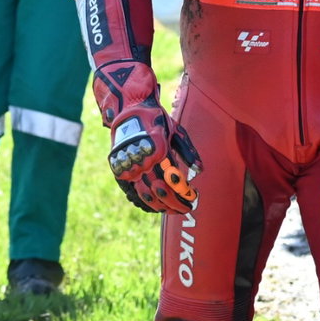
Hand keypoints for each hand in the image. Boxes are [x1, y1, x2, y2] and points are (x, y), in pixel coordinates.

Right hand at [91, 60, 199, 213]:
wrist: (129, 110)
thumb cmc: (157, 120)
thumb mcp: (177, 131)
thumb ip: (188, 151)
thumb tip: (200, 170)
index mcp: (159, 150)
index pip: (173, 181)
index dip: (184, 194)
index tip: (194, 199)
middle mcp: (142, 160)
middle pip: (160, 191)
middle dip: (174, 203)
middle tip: (185, 209)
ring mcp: (129, 166)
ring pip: (145, 195)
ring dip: (160, 206)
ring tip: (172, 210)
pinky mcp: (119, 169)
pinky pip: (131, 191)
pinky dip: (143, 202)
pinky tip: (154, 207)